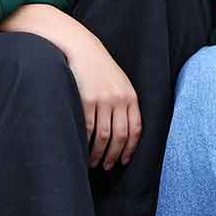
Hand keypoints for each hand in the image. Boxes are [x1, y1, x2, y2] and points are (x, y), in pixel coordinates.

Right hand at [66, 38, 141, 168]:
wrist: (81, 49)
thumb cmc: (99, 69)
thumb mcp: (119, 83)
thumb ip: (124, 103)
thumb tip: (123, 133)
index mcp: (130, 96)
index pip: (135, 129)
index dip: (130, 148)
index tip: (124, 160)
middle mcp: (118, 99)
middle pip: (120, 136)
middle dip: (114, 155)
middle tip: (108, 167)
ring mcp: (102, 100)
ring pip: (104, 136)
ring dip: (99, 154)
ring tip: (94, 163)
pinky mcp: (85, 100)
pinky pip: (88, 128)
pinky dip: (86, 143)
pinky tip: (83, 150)